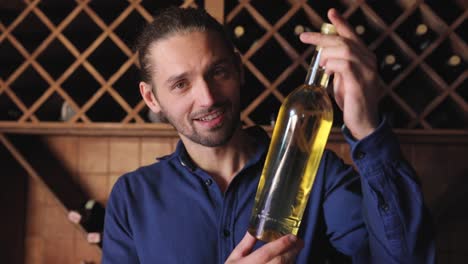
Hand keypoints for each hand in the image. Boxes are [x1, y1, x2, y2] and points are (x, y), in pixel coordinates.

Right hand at [225, 232, 303, 263]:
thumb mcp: (235, 257)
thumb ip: (246, 243)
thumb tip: (256, 227)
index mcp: (246, 263)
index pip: (266, 252)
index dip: (281, 244)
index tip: (292, 236)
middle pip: (279, 262)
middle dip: (291, 251)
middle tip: (299, 242)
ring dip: (291, 260)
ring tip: (294, 251)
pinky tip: (288, 262)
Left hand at [300, 8, 380, 139]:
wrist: (364, 122)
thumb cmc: (353, 101)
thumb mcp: (344, 79)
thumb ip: (338, 67)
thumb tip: (325, 59)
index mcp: (365, 58)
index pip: (352, 35)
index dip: (341, 23)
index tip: (330, 13)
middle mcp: (369, 61)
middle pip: (344, 40)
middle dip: (322, 37)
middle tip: (304, 36)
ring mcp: (367, 71)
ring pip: (344, 50)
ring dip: (326, 54)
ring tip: (320, 63)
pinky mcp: (360, 83)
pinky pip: (344, 65)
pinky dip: (332, 65)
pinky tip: (327, 70)